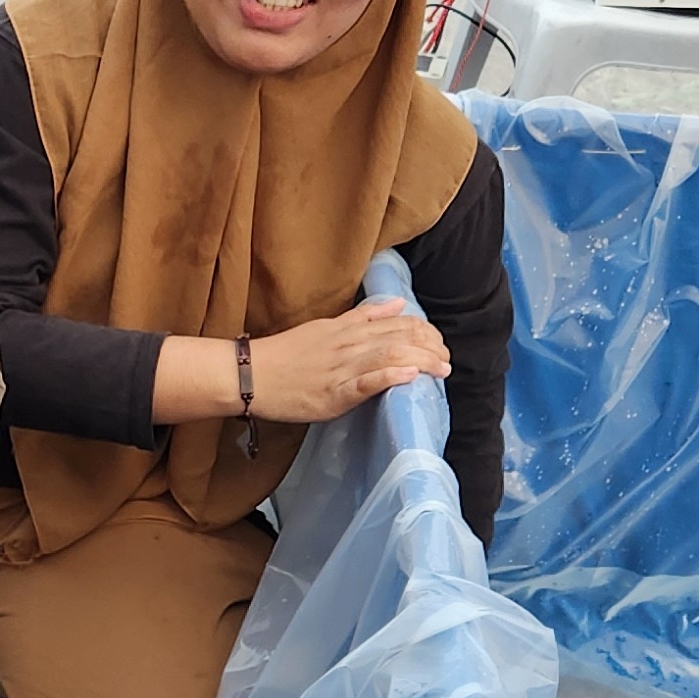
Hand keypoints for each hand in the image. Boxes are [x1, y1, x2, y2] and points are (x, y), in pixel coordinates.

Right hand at [236, 298, 450, 424]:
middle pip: (401, 339)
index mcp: (349, 329)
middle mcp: (350, 345)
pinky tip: (410, 377)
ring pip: (390, 357)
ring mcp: (343, 368)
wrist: (251, 374)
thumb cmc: (286, 354)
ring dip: (421, 362)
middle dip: (430, 348)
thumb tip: (398, 304)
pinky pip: (366, 382)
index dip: (425, 332)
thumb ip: (363, 316)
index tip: (438, 344)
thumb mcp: (326, 327)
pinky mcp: (334, 393)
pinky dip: (390, 377)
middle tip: (447, 362)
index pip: (398, 323)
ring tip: (442, 370)